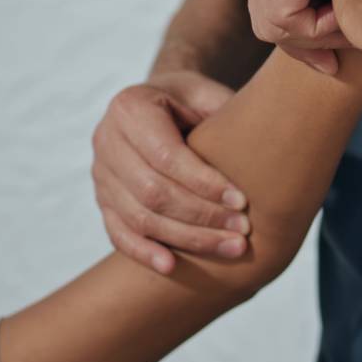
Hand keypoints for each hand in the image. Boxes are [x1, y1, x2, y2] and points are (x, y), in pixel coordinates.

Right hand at [92, 71, 250, 272]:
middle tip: (242, 230)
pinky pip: (119, 233)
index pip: (165, 155)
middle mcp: (106, 140)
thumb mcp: (207, 94)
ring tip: (230, 248)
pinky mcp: (103, 201)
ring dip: (186, 239)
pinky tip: (172, 267)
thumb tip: (261, 142)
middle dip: (201, 216)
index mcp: (130, 106)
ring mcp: (100, 174)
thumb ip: (225, 113)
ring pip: (139, 218)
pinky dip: (144, 253)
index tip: (242, 201)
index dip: (204, 183)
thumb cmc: (192, 101)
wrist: (159, 104)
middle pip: (151, 191)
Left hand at [247, 0, 361, 73]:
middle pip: (263, 13)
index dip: (304, 32)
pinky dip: (316, 28)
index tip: (341, 45)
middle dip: (305, 43)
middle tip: (345, 51)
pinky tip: (352, 14)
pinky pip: (283, 16)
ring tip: (356, 27)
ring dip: (315, 37)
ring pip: (269, 21)